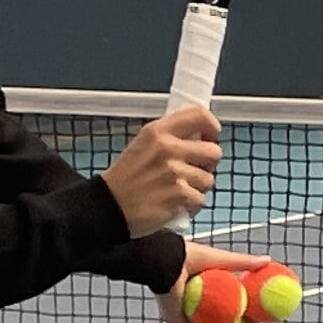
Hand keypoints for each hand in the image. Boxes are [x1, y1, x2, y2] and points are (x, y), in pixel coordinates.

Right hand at [106, 107, 220, 234]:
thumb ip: (171, 137)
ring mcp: (174, 172)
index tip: (210, 138)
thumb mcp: (144, 145)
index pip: (200, 116)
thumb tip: (202, 137)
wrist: (108, 206)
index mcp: (158, 131)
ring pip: (209, 179)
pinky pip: (201, 200)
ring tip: (176, 190)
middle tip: (190, 171)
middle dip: (207, 164)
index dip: (212, 128)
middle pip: (214, 152)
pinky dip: (191, 206)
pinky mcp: (178, 195)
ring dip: (197, 188)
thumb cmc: (127, 178)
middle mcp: (167, 148)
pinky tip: (175, 205)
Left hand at [159, 240, 255, 322]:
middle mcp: (183, 309)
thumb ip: (244, 262)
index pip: (213, 314)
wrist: (169, 259)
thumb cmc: (190, 256)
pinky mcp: (174, 322)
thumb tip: (267, 261)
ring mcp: (177, 317)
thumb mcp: (223, 260)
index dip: (232, 320)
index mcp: (192, 296)